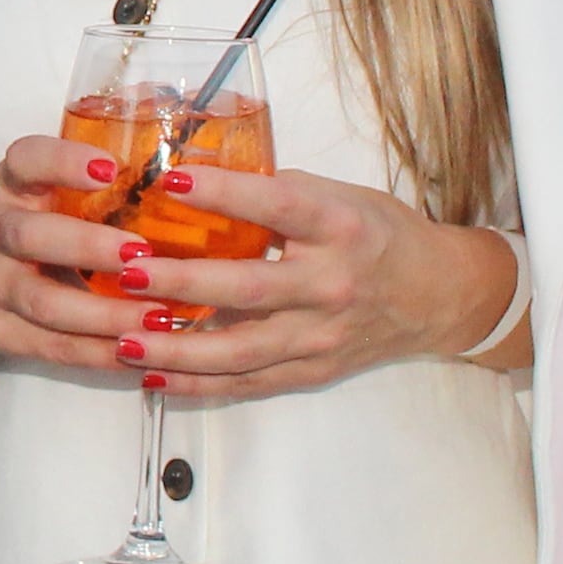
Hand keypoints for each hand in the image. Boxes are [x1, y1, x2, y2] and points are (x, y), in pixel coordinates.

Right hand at [0, 137, 184, 382]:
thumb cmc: (39, 229)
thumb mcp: (50, 198)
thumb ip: (101, 195)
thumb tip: (199, 194)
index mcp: (12, 187)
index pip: (25, 161)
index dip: (62, 162)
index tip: (110, 168)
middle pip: (29, 236)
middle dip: (87, 246)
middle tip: (143, 252)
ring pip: (44, 302)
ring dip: (104, 312)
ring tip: (159, 317)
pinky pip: (53, 346)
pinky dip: (99, 353)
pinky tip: (143, 353)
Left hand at [122, 161, 526, 400]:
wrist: (438, 294)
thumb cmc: (378, 234)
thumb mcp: (339, 196)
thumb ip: (277, 192)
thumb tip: (199, 180)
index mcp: (339, 228)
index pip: (277, 207)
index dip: (223, 194)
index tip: (169, 180)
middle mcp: (331, 284)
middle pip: (250, 289)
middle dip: (183, 283)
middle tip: (129, 273)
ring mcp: (322, 335)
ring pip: (242, 350)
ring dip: (178, 348)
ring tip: (124, 341)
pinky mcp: (313, 370)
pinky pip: (249, 383)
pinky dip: (200, 383)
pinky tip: (154, 377)